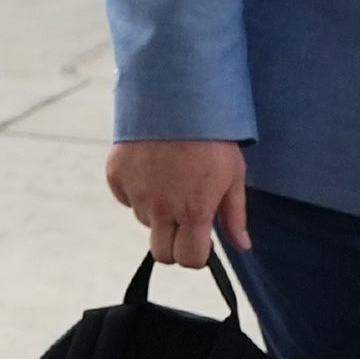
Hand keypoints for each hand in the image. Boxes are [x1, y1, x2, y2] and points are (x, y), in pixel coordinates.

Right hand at [107, 137, 250, 266]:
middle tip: (183, 220)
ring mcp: (135, 192)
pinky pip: (126, 197)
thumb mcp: (233, 176)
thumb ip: (234, 216)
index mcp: (193, 211)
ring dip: (157, 211)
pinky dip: (138, 190)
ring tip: (171, 180)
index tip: (201, 241)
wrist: (176, 99)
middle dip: (174, 244)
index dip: (196, 255)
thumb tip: (242, 246)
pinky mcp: (116, 176)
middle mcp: (160, 208)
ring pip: (145, 220)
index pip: (188, 259)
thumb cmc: (211, 138)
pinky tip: (152, 169)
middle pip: (161, 252)